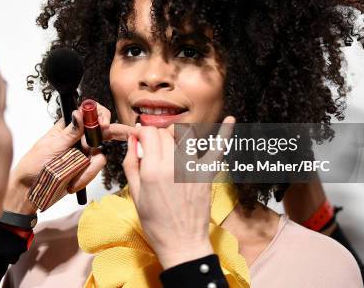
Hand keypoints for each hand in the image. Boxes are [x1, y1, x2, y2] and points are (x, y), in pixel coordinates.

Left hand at [4, 101, 114, 213]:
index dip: (99, 115)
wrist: (30, 189)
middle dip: (114, 133)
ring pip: (99, 154)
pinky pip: (95, 169)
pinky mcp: (85, 169)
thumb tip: (79, 114)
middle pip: (101, 130)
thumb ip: (69, 132)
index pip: (88, 113)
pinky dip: (86, 176)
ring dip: (89, 167)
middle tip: (121, 136)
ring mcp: (83, 154)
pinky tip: (73, 183)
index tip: (103, 124)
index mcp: (68, 127)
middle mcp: (78, 138)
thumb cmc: (33, 164)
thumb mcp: (51, 146)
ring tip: (72, 175)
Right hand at [121, 116, 235, 268]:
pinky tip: (231, 119)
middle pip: (166, 133)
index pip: (149, 133)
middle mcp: (173, 165)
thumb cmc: (156, 223)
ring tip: (172, 144)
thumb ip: (132, 164)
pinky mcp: (207, 174)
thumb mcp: (135, 194)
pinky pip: (217, 149)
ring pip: (186, 136)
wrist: (182, 243)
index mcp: (153, 170)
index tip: (140, 139)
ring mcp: (192, 168)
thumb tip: (133, 141)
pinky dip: (225, 133)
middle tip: (153, 148)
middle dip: (157, 136)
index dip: (143, 133)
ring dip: (177, 135)